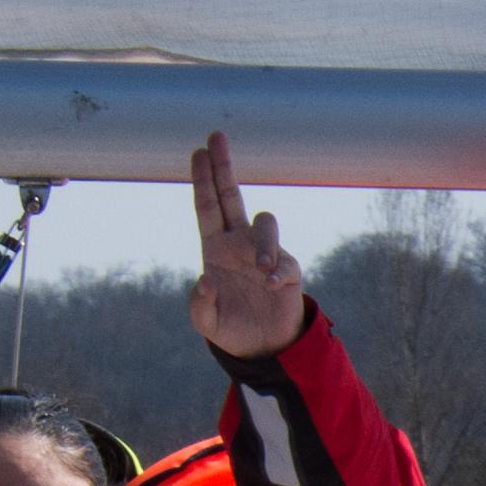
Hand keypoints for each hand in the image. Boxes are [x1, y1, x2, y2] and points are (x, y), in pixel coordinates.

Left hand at [189, 130, 304, 358]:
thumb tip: (206, 280)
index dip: (203, 181)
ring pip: (264, 224)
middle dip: (223, 167)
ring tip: (261, 269)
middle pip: (231, 196)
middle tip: (216, 138)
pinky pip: (284, 262)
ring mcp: (264, 253)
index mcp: (215, 250)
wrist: (261, 348)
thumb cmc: (230, 328)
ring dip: (263, 243)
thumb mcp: (206, 322)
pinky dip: (278, 272)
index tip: (198, 152)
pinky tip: (270, 286)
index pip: (207, 208)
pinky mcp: (287, 271)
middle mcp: (239, 244)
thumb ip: (200, 306)